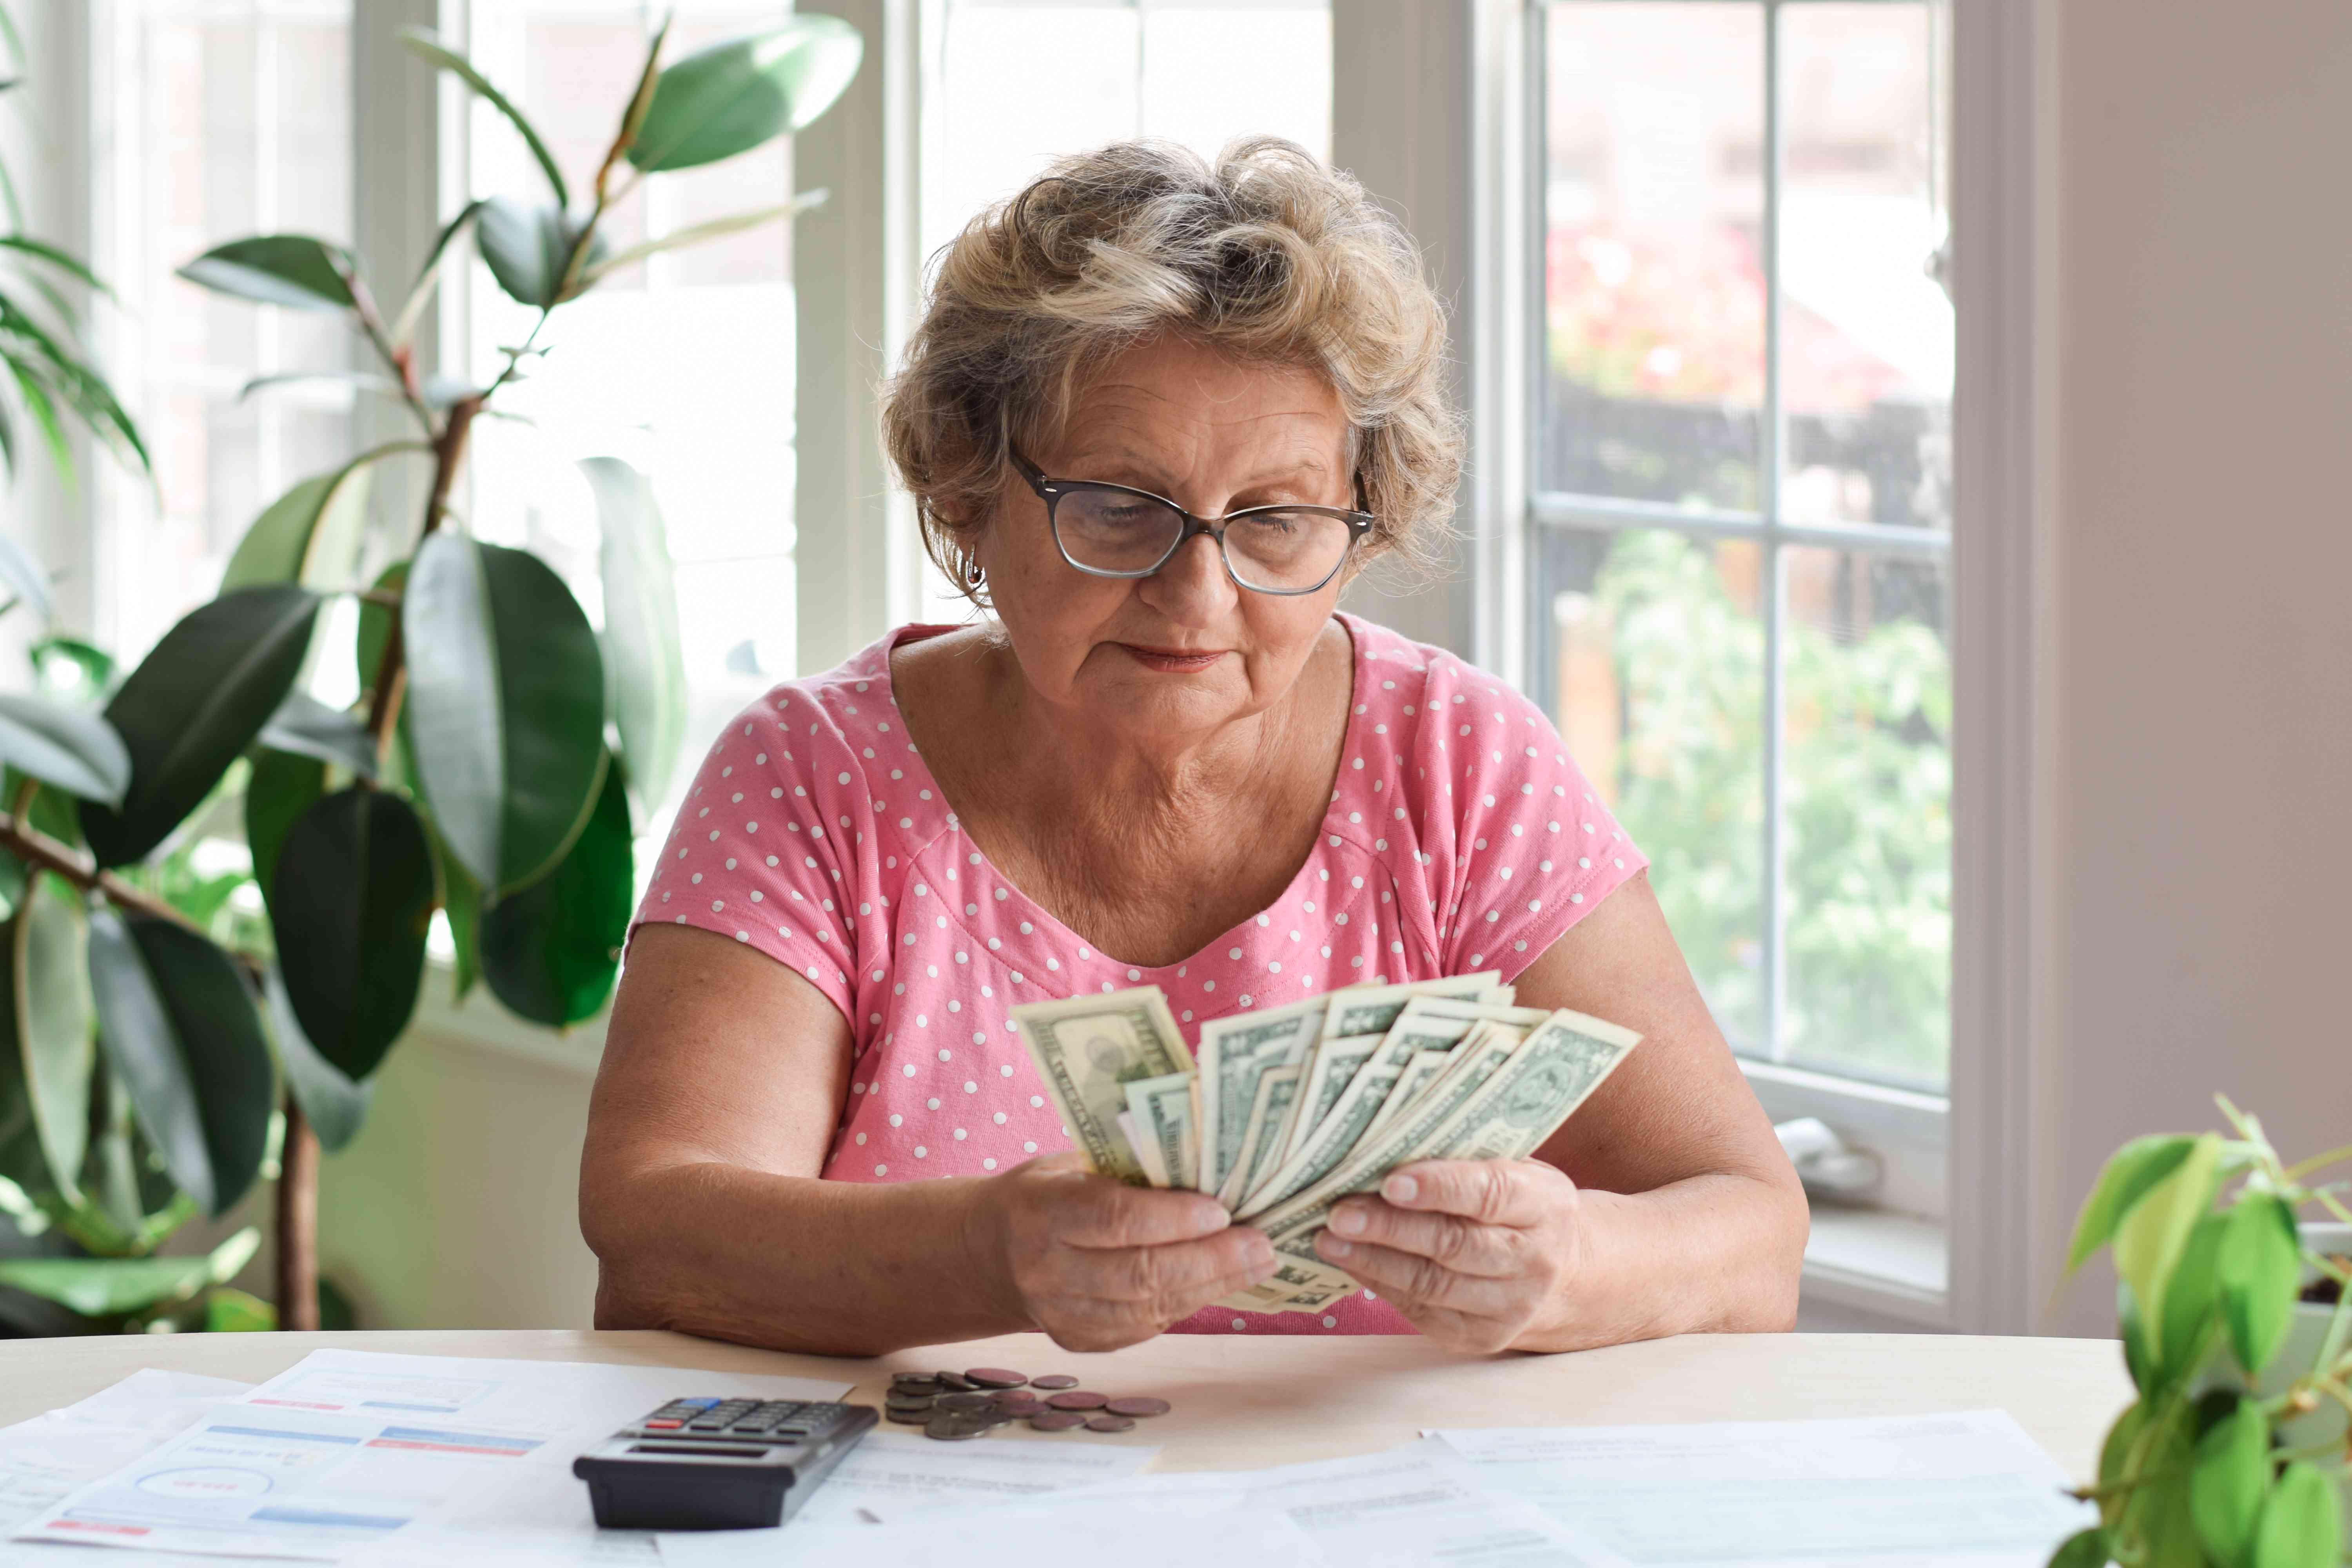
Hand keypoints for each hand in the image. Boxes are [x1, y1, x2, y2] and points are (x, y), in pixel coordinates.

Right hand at [979, 1153, 1277, 1350]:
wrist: (990, 1254)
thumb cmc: (1045, 1194)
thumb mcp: (1071, 1164)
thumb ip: (1126, 1170)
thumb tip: (1209, 1167)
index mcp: (1040, 1213)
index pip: (1113, 1219)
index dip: (1172, 1218)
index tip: (1221, 1208)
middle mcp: (1047, 1270)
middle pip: (1140, 1272)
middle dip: (1211, 1259)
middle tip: (1261, 1243)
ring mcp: (1062, 1315)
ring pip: (1150, 1307)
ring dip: (1212, 1285)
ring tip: (1258, 1263)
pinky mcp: (1082, 1341)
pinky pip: (1147, 1326)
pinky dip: (1190, 1302)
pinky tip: (1222, 1282)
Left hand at [1312, 1159, 1584, 1352]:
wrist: (1566, 1272)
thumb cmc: (1519, 1204)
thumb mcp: (1513, 1168)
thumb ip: (1465, 1157)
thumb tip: (1385, 1143)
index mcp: (1545, 1204)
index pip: (1491, 1193)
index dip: (1440, 1187)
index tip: (1390, 1181)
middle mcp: (1535, 1259)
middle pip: (1455, 1244)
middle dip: (1390, 1228)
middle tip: (1339, 1212)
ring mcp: (1511, 1305)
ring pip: (1433, 1284)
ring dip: (1374, 1260)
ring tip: (1329, 1240)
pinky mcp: (1482, 1336)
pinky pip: (1422, 1310)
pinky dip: (1382, 1285)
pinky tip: (1352, 1262)